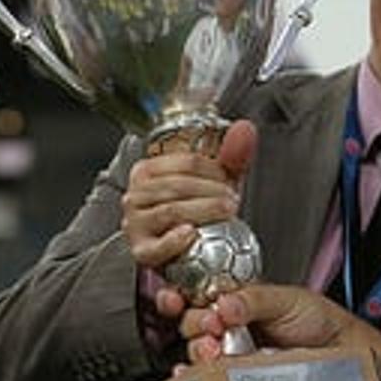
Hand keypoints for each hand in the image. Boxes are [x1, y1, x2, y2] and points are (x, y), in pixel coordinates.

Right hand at [124, 121, 257, 312]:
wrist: (186, 250)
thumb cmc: (197, 210)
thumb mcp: (215, 182)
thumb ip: (232, 156)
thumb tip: (245, 129)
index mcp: (147, 171)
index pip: (186, 162)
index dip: (215, 170)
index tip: (230, 181)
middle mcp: (135, 195)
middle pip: (178, 185)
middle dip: (212, 192)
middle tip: (233, 201)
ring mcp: (135, 224)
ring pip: (171, 210)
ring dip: (204, 211)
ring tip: (225, 213)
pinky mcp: (142, 251)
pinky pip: (157, 245)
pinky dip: (175, 240)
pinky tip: (192, 234)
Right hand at [180, 285, 348, 364]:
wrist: (339, 353)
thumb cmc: (318, 320)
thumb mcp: (287, 299)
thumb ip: (255, 298)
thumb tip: (225, 303)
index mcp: (235, 301)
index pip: (196, 297)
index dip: (181, 296)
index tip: (177, 299)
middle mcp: (227, 328)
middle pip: (191, 325)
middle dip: (194, 324)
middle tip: (213, 326)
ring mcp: (230, 355)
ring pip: (196, 353)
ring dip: (197, 351)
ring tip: (214, 349)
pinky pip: (208, 380)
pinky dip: (195, 378)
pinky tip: (195, 374)